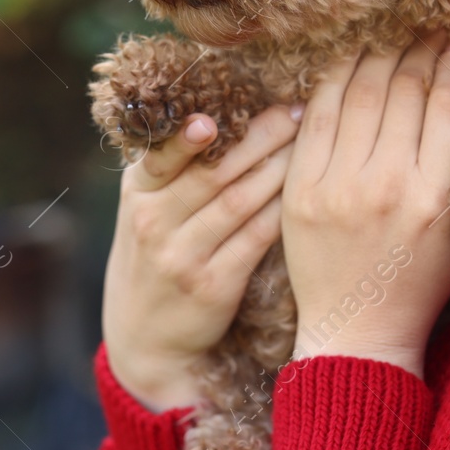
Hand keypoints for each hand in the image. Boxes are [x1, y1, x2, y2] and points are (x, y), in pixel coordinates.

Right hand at [102, 103, 299, 411]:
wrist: (145, 340)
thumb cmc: (154, 257)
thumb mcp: (145, 210)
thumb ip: (172, 168)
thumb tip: (224, 109)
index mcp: (138, 192)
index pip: (163, 154)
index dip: (189, 135)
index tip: (216, 114)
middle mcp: (154, 222)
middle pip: (214, 171)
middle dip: (260, 136)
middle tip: (296, 110)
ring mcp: (182, 256)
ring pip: (239, 200)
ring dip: (279, 166)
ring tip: (311, 139)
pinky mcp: (213, 285)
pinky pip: (256, 237)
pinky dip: (282, 210)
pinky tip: (307, 189)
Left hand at [281, 28, 449, 378]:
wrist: (358, 330)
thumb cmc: (420, 277)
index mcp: (437, 198)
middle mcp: (388, 187)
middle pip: (405, 90)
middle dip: (418, 48)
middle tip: (424, 28)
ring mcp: (339, 186)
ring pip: (361, 92)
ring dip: (378, 52)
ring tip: (390, 34)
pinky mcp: (301, 189)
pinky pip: (318, 114)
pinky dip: (335, 78)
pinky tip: (350, 59)